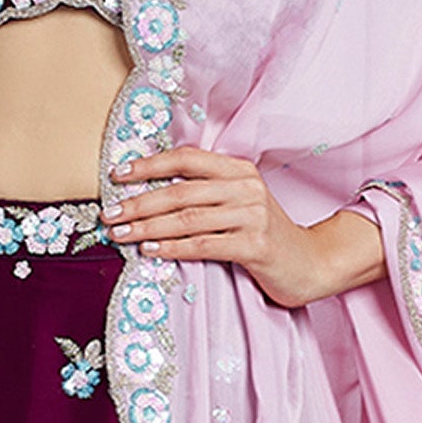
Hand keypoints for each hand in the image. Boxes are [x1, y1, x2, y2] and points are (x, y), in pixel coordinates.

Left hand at [102, 148, 381, 307]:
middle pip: (181, 191)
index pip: (187, 159)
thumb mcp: (239, 204)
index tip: (117, 175)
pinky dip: (173, 248)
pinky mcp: (255, 245)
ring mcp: (253, 215)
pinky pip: (204, 245)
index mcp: (239, 170)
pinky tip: (150, 250)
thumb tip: (150, 194)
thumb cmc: (265, 235)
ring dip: (148, 227)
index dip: (149, 165)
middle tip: (109, 214)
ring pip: (188, 218)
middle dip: (139, 202)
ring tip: (120, 234)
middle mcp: (246, 187)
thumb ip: (206, 194)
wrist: (312, 263)